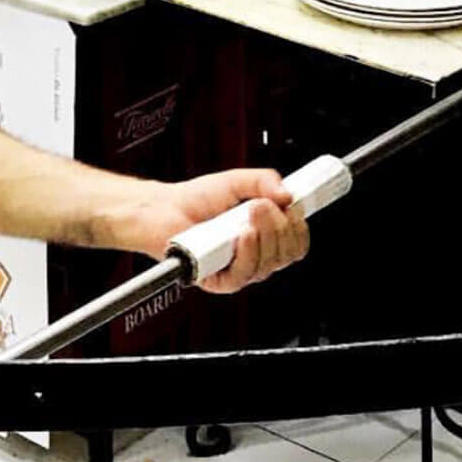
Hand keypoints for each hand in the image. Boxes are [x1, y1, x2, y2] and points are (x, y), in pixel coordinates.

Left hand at [131, 168, 309, 293]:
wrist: (162, 209)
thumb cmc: (196, 199)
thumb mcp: (237, 180)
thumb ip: (265, 181)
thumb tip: (289, 195)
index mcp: (264, 235)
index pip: (295, 242)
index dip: (299, 227)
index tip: (294, 207)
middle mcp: (255, 254)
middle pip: (287, 253)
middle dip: (283, 226)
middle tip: (265, 204)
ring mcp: (238, 268)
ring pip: (270, 263)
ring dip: (266, 234)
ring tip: (249, 211)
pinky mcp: (220, 280)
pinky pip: (244, 274)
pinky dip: (248, 252)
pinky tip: (243, 234)